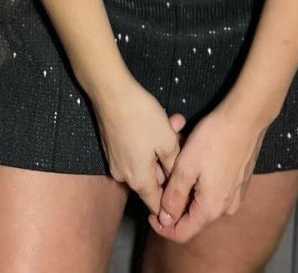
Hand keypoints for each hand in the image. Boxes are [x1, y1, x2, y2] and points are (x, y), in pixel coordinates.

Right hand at [92, 74, 187, 215]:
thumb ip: (174, 166)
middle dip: (170, 161)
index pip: (157, 204)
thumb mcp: (167, 141)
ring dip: (161, 146)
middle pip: (153, 179)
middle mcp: (124, 176)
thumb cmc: (142, 118)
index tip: (187, 189)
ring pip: (146, 160)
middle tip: (183, 139)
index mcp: (138, 181)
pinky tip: (159, 120)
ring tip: (175, 123)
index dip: (173, 202)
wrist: (111, 93)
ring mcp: (116, 161)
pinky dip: (148, 140)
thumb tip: (176, 182)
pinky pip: (135, 150)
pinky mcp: (112, 146)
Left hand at [146, 99, 268, 243]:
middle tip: (164, 173)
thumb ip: (173, 197)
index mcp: (210, 209)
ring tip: (179, 158)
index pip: (181, 233)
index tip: (150, 211)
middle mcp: (225, 209)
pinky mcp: (239, 184)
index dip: (162, 226)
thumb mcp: (185, 166)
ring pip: (201, 200)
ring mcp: (235, 197)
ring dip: (187, 185)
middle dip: (174, 198)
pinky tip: (195, 156)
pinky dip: (200, 179)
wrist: (246, 118)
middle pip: (191, 216)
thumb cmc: (213, 139)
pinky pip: (214, 190)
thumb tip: (165, 221)